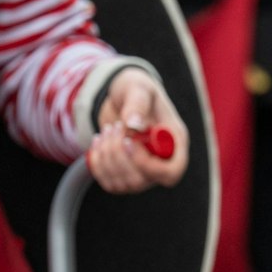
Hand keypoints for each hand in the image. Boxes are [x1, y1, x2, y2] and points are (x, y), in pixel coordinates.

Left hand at [87, 69, 188, 193]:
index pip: (171, 172)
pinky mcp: (124, 171)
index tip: (128, 141)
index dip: (147, 165)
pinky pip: (110, 183)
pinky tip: (97, 142)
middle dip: (119, 155)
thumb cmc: (135, 89)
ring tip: (106, 130)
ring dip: (107, 157)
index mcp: (174, 142)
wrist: (120, 96)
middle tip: (113, 127)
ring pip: (125, 183)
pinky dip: (98, 164)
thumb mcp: (137, 88)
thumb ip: (137, 103)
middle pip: (143, 180)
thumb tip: (134, 124)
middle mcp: (162, 160)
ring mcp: (143, 169)